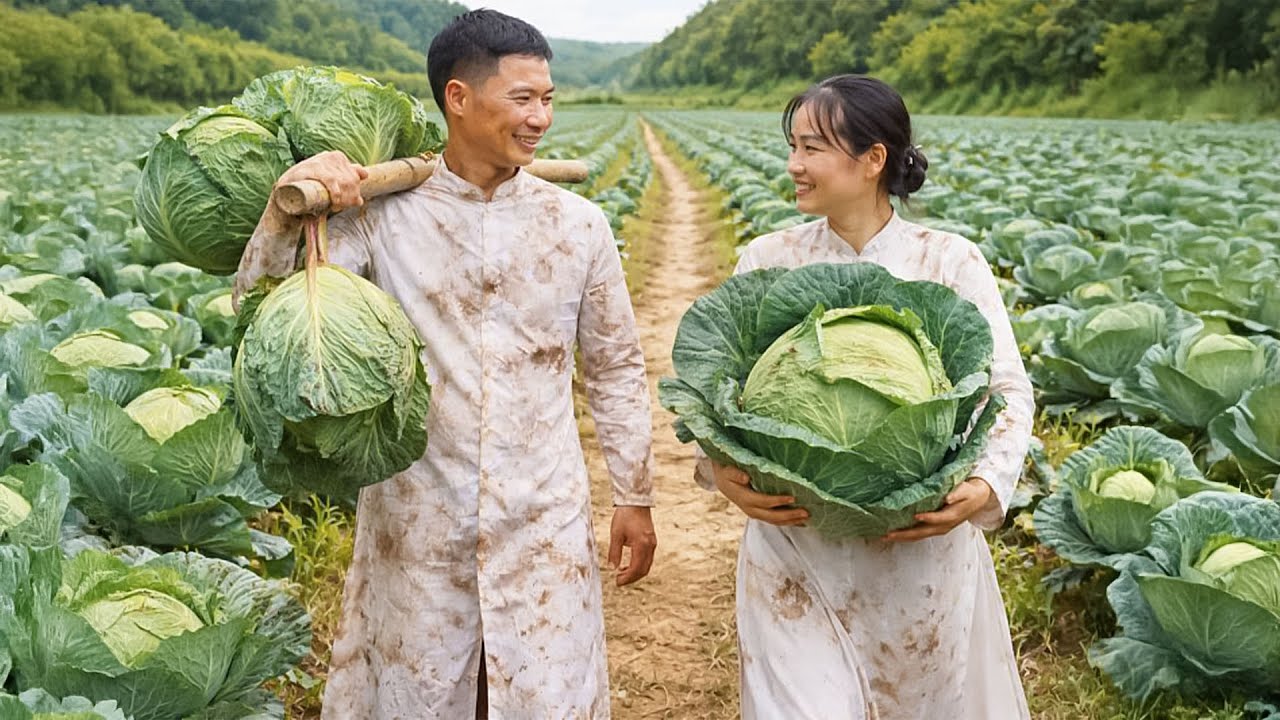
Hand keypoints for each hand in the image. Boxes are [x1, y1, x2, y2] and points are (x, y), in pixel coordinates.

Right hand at [273, 150, 368, 213]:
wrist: (287, 190)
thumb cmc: (311, 185)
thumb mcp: (333, 180)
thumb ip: (348, 175)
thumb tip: (365, 175)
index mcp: (338, 157)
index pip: (356, 175)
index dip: (355, 191)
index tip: (353, 203)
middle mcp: (332, 156)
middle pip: (351, 180)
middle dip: (350, 196)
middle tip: (342, 207)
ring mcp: (322, 160)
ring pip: (344, 182)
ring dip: (343, 198)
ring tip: (336, 207)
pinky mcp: (312, 167)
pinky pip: (331, 180)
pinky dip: (336, 193)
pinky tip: (335, 202)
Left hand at [609, 506, 656, 586]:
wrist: (636, 502)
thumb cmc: (625, 516)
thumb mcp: (616, 534)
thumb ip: (614, 552)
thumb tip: (612, 568)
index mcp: (642, 545)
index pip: (636, 569)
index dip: (627, 578)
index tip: (617, 582)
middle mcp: (650, 546)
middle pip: (643, 570)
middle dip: (631, 578)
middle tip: (618, 581)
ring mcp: (652, 543)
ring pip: (646, 565)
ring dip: (635, 572)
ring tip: (621, 573)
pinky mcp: (651, 540)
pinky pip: (647, 558)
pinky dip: (639, 564)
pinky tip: (627, 564)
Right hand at [711, 460, 807, 526]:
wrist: (722, 481)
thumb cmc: (727, 473)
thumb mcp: (728, 470)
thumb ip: (735, 473)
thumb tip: (746, 477)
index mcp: (744, 498)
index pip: (764, 501)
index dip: (778, 501)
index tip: (793, 498)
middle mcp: (750, 509)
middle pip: (772, 516)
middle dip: (789, 515)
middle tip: (806, 512)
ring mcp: (755, 513)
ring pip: (774, 521)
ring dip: (791, 521)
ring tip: (807, 518)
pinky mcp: (759, 514)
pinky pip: (774, 521)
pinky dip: (787, 522)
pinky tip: (799, 522)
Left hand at [882, 477, 996, 541]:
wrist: (977, 500)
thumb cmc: (969, 493)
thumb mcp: (966, 490)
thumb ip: (957, 494)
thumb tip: (948, 498)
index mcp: (952, 516)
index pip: (938, 519)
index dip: (928, 518)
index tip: (916, 516)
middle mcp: (944, 526)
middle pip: (923, 532)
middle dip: (905, 534)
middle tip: (888, 534)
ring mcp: (938, 529)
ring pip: (918, 536)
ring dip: (902, 537)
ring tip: (886, 537)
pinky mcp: (934, 529)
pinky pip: (918, 534)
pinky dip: (906, 535)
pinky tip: (894, 534)